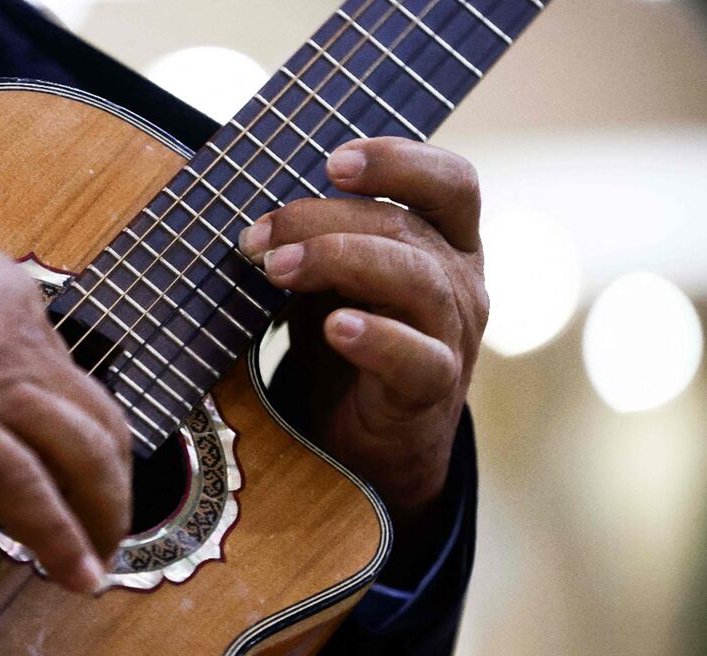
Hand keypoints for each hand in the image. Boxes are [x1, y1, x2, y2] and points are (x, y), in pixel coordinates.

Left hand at [238, 138, 487, 574]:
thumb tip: (250, 210)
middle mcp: (460, 282)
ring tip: (279, 269)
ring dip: (340, 261)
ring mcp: (453, 335)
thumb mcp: (334, 280)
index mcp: (444, 243)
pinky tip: (336, 327)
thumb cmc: (351, 342)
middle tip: (258, 235)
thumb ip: (317, 241)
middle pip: (406, 227)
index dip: (399, 162)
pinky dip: (376, 337)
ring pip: (416, 281)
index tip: (332, 162)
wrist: (371, 439)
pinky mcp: (433, 387)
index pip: (451, 183)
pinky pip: (416, 357)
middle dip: (324, 220)